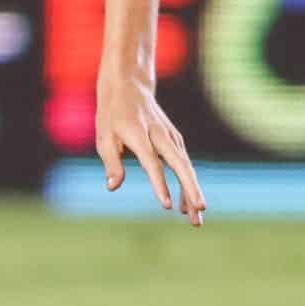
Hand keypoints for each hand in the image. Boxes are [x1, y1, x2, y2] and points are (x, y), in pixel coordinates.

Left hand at [95, 70, 205, 225]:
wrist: (129, 86)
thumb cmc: (112, 115)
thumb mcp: (104, 137)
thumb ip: (111, 162)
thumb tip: (113, 187)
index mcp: (139, 134)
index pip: (152, 163)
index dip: (159, 185)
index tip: (166, 206)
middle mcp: (160, 134)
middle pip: (180, 164)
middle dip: (191, 189)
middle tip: (200, 211)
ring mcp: (171, 136)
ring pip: (186, 166)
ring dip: (193, 192)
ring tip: (196, 219)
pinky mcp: (175, 140)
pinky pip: (184, 165)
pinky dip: (188, 185)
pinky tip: (189, 206)